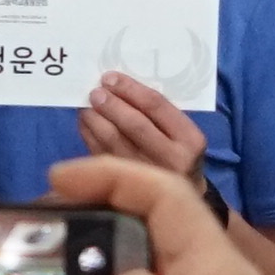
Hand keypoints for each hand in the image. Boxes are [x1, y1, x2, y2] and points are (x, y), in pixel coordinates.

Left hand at [72, 73, 210, 186]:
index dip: (129, 89)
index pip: (156, 105)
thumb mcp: (182, 132)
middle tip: (94, 92)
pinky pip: (102, 155)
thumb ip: (159, 113)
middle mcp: (172, 158)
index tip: (109, 78)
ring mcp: (148, 175)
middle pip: (134, 124)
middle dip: (111, 104)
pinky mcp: (127, 186)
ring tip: (86, 106)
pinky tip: (85, 124)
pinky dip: (89, 136)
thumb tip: (117, 86)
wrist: (183, 196)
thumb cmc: (178, 152)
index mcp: (190, 139)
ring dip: (95, 120)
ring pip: (114, 141)